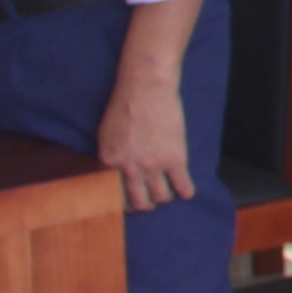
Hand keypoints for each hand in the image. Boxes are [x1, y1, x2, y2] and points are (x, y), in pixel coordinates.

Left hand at [96, 72, 196, 211]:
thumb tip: (115, 174)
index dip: (124, 201)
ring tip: (167, 191)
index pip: (113, 196)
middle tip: (149, 199)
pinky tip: (186, 191)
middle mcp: (129, 170)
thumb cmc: (124, 105)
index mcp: (109, 163)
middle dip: (145, 204)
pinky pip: (183, 186)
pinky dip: (186, 191)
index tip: (130, 200)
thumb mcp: (105, 135)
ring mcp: (153, 166)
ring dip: (164, 197)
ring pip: (160, 197)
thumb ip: (110, 158)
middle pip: (139, 203)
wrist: (146, 88)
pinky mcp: (176, 159)